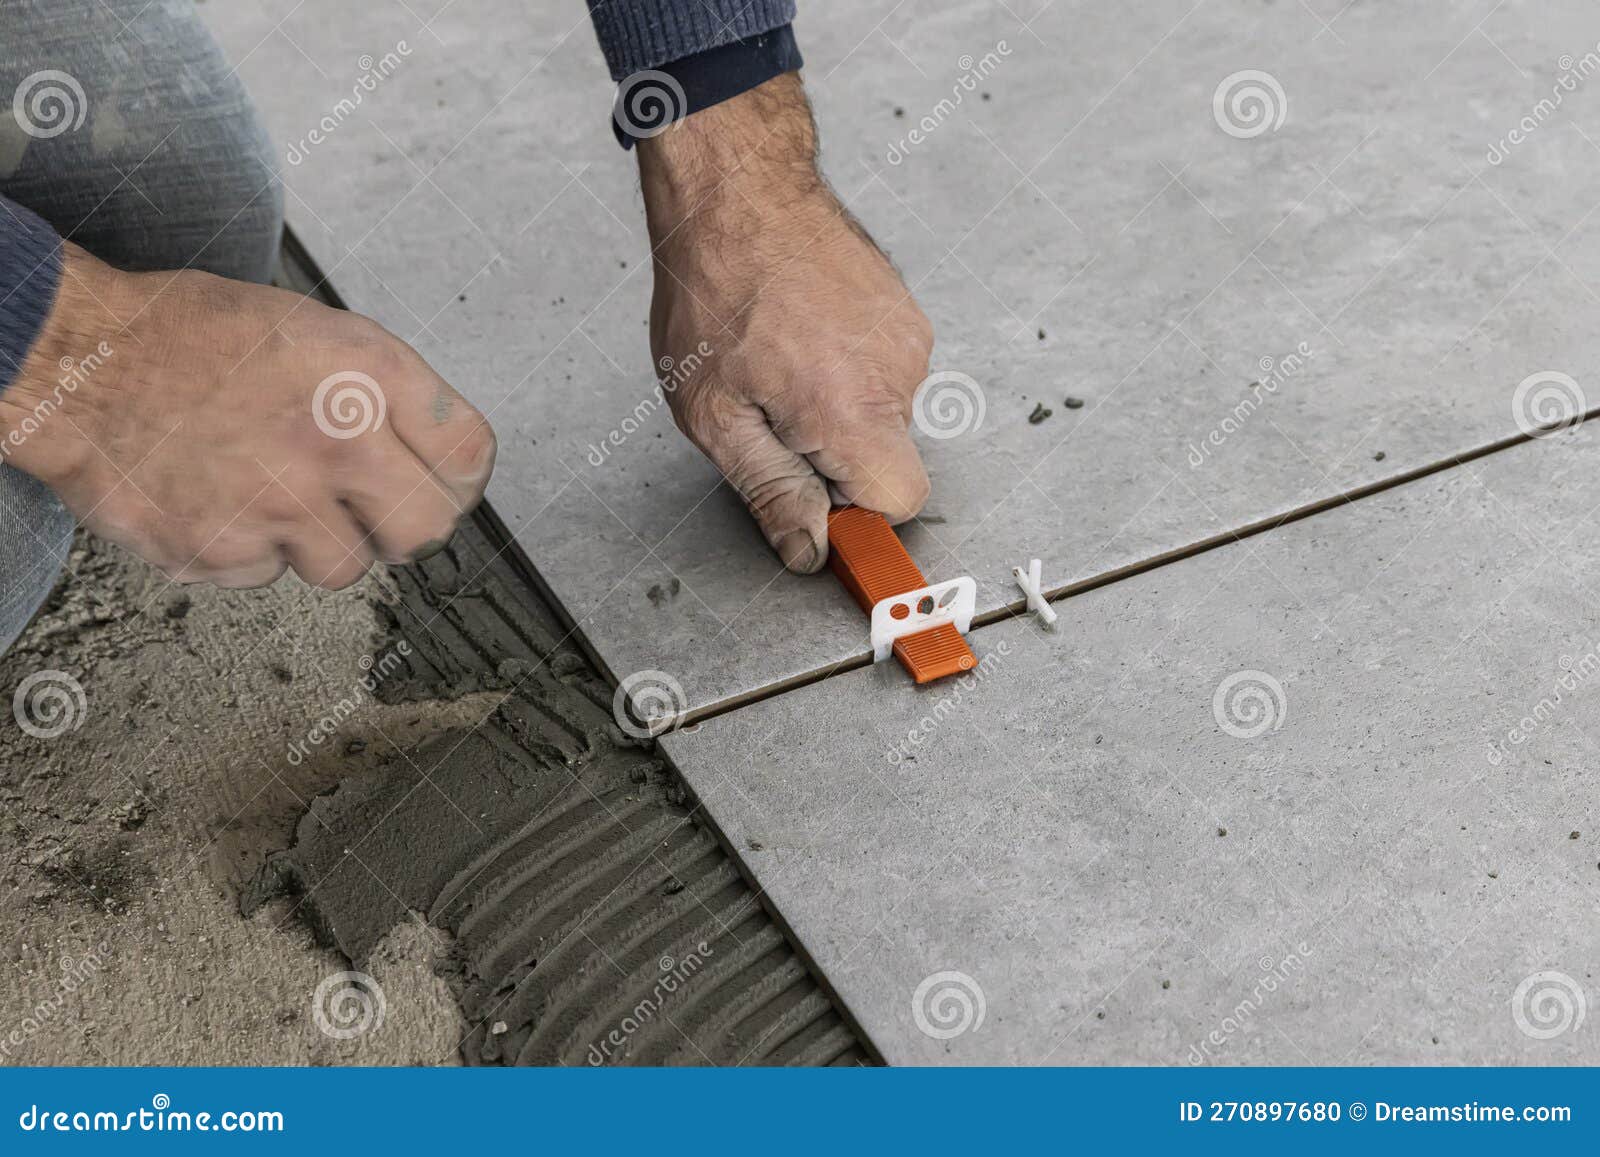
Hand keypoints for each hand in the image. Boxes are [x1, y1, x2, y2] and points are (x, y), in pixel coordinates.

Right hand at [3, 243, 495, 588]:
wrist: (77, 363)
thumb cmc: (193, 338)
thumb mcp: (314, 331)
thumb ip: (386, 392)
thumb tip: (435, 453)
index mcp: (367, 377)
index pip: (469, 456)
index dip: (460, 480)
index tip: (443, 487)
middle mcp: (334, 441)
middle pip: (426, 531)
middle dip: (404, 528)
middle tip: (370, 511)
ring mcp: (277, 504)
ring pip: (344, 568)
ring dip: (318, 542)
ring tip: (271, 492)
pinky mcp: (221, 551)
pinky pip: (265, 575)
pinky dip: (247, 550)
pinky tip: (218, 501)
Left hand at [638, 73, 932, 573]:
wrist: (740, 189)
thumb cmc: (715, 289)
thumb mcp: (714, 415)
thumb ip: (771, 490)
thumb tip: (810, 550)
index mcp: (853, 409)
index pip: (902, 502)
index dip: (856, 512)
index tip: (815, 500)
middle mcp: (898, 372)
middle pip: (886, 457)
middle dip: (833, 453)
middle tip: (769, 407)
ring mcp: (909, 336)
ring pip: (884, 412)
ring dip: (836, 404)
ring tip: (779, 358)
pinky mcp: (907, 310)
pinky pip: (885, 369)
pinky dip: (847, 365)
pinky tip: (801, 332)